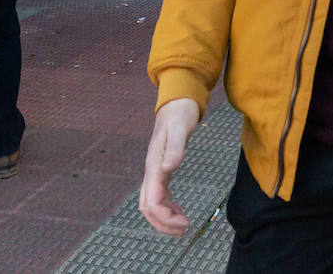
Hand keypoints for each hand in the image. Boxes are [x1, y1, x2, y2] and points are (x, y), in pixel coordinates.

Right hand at [139, 98, 199, 235]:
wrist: (177, 101)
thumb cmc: (179, 113)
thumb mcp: (180, 128)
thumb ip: (174, 148)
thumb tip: (169, 168)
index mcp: (154, 165)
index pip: (152, 201)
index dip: (165, 217)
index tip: (184, 223)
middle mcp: (152, 170)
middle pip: (148, 207)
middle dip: (163, 223)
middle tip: (184, 230)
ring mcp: (155, 170)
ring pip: (152, 203)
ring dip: (165, 219)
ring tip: (183, 227)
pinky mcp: (162, 169)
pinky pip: (160, 195)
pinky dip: (168, 208)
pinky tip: (180, 212)